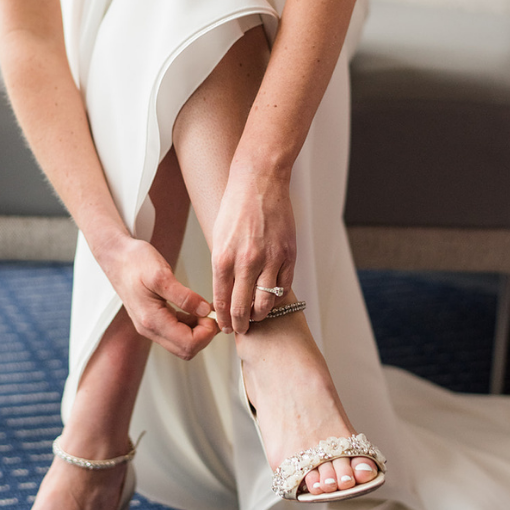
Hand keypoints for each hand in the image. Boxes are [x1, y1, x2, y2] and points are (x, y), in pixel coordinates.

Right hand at [101, 236, 217, 358]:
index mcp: (151, 320)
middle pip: (186, 349)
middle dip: (205, 335)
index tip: (213, 313)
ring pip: (182, 343)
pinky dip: (191, 324)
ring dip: (199, 330)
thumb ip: (185, 297)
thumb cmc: (135, 262)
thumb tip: (205, 311)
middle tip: (213, 312)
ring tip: (207, 308)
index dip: (207, 333)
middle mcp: (150, 329)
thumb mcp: (162, 275)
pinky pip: (176, 332)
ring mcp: (151, 326)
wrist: (116, 257)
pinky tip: (196, 308)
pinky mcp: (153, 320)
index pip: (188, 344)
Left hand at [210, 165, 296, 335]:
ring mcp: (271, 258)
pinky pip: (284, 286)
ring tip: (257, 315)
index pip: (221, 301)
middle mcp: (246, 261)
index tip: (226, 327)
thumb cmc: (236, 206)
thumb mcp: (219, 237)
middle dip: (241, 324)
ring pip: (266, 303)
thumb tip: (226, 292)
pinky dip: (278, 297)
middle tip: (241, 328)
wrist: (260, 181)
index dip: (224, 319)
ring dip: (260, 314)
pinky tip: (272, 298)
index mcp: (223, 257)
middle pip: (243, 308)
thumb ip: (223, 265)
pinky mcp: (289, 254)